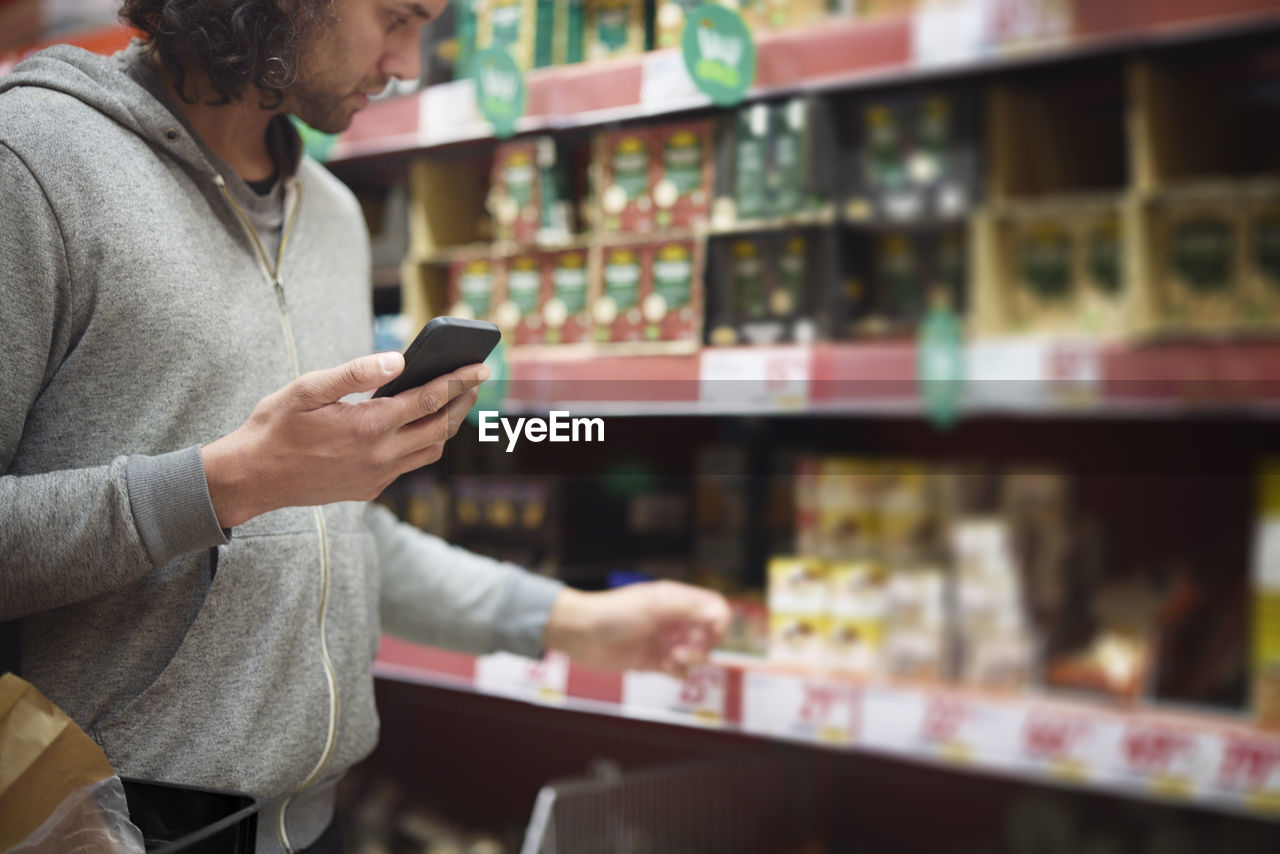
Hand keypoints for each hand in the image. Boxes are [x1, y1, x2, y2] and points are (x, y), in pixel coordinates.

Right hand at [202, 352, 486, 526]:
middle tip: (475, 381)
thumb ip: (355, 373)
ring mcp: (377, 476)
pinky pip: (407, 466)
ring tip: (451, 402)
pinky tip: (414, 427)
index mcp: (368, 426)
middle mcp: (380, 455)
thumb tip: (398, 360)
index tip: (480, 367)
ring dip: (445, 426)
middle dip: (462, 401)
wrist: (252, 478)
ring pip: (430, 451)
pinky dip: (420, 444)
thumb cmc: (275, 427)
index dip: (459, 381)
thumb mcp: (307, 389)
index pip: (429, 399)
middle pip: (440, 427)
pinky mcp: (369, 489)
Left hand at [544, 581, 730, 678]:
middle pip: (710, 635)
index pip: (714, 608)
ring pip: (698, 655)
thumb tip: (721, 616)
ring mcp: (666, 641)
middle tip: (684, 651)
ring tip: (670, 659)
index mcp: (677, 599)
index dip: (720, 623)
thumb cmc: (615, 612)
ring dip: (691, 660)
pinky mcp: (656, 661)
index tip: (711, 635)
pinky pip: (681, 671)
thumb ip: (690, 609)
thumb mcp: (656, 606)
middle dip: (703, 646)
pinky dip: (680, 673)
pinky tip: (665, 669)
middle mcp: (675, 620)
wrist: (582, 634)